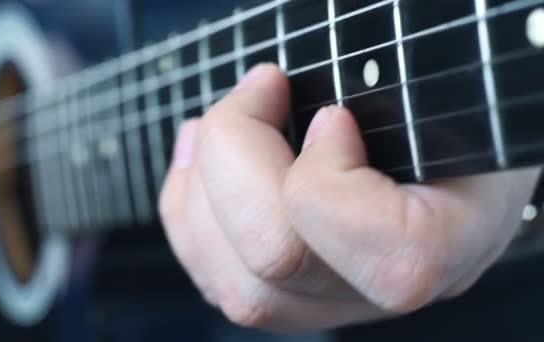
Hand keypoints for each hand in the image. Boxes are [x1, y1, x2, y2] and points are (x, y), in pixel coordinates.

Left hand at [159, 64, 539, 331]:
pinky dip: (190, 217)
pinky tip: (197, 163)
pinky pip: (221, 281)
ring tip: (209, 125)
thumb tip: (306, 114)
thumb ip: (390, 91)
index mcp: (459, 236)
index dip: (330, 177)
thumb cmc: (437, 96)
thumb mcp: (437, 75)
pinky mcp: (295, 291)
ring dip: (199, 191)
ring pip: (238, 287)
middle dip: (235, 157)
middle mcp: (394, 286)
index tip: (333, 116)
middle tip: (260, 90)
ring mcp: (338, 299)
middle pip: (279, 263)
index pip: (393, 257)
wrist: (442, 134)